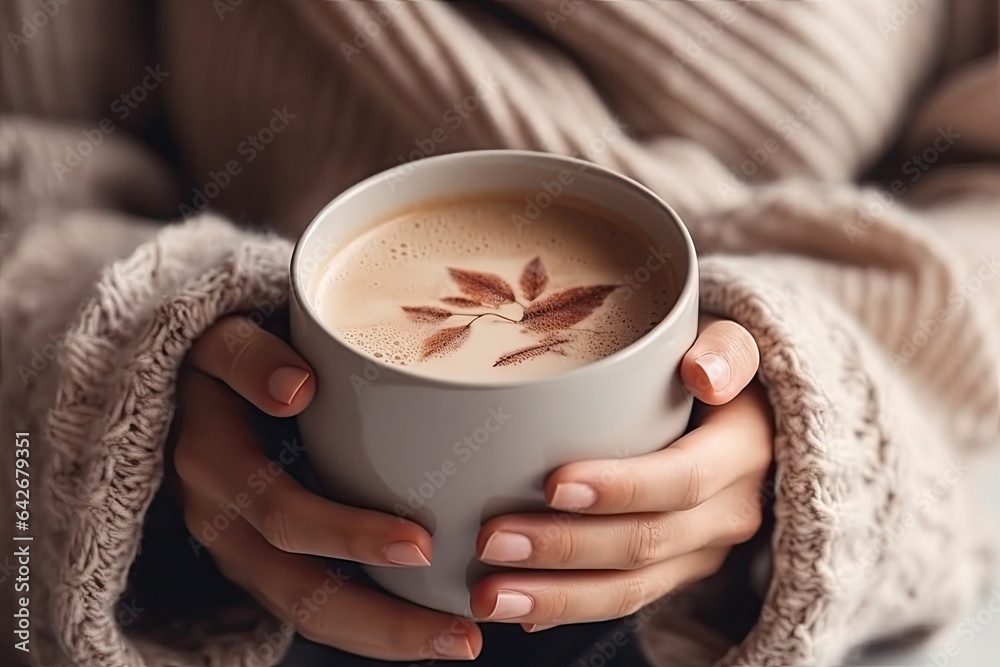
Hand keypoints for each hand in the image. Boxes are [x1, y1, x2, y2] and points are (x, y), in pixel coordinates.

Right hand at [173, 314, 481, 660]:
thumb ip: (246, 356)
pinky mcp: (264, 558)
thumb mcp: (219, 339)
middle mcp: (224, 522)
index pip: (283, 515)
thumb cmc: (224, 357)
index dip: (349, 536)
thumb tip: (295, 388)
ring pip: (310, 614)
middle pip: (302, 592)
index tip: (423, 546)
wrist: (186, 383)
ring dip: (385, 637)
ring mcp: (242, 549)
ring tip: (460, 642)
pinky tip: (427, 624)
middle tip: (463, 633)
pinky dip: (371, 625)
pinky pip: (315, 605)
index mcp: (215, 465)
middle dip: (384, 622)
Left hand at [470, 318, 770, 630]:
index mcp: (743, 450)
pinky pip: (622, 601)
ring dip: (555, 598)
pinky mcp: (675, 572)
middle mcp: (730, 512)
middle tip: (493, 541)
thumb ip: (726, 349)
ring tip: (487, 596)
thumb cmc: (712, 369)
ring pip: (631, 589)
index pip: (685, 478)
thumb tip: (703, 374)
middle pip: (645, 543)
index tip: (553, 484)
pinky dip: (566, 610)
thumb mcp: (731, 344)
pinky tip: (516, 613)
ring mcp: (702, 551)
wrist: (746, 421)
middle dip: (565, 547)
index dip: (622, 487)